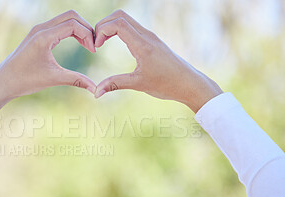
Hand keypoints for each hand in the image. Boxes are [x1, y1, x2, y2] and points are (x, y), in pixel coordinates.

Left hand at [0, 10, 96, 110]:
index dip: (88, 35)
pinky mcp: (38, 34)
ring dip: (79, 29)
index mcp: (44, 36)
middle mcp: (41, 28)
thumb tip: (95, 89)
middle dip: (86, 28)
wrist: (4, 81)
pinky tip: (78, 44)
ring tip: (88, 46)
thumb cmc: (25, 80)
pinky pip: (59, 25)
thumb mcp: (53, 79)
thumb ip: (76, 80)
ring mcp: (39, 30)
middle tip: (93, 46)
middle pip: (71, 16)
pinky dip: (71, 31)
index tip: (93, 51)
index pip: (73, 24)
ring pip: (66, 19)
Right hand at [94, 10, 222, 112]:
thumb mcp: (138, 84)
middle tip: (96, 42)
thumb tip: (96, 92)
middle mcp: (146, 36)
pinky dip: (118, 30)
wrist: (188, 83)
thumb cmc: (167, 84)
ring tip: (102, 43)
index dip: (102, 31)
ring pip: (126, 19)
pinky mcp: (151, 40)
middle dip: (103, 25)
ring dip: (110, 26)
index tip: (96, 47)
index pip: (118, 24)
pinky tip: (114, 43)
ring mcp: (150, 36)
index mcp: (143, 45)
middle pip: (120, 15)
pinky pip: (132, 27)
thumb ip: (115, 84)